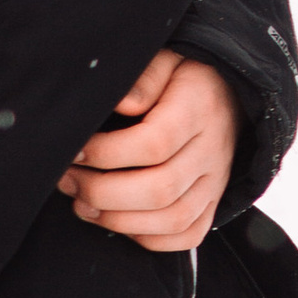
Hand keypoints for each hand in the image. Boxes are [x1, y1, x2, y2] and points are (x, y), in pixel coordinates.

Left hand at [58, 50, 239, 251]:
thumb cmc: (183, 76)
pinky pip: (186, 235)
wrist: (229, 93)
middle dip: (101, 191)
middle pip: (159, 188)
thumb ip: (143, 78)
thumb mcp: (166, 59)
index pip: (154, 143)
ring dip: (117, 220)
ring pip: (171, 218)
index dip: (107, 153)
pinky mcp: (213, 201)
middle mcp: (212, 150)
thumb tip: (122, 103)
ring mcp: (216, 180)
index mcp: (199, 109)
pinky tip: (119, 221)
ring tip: (82, 205)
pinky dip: (148, 238)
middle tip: (67, 180)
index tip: (75, 150)